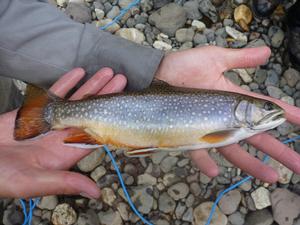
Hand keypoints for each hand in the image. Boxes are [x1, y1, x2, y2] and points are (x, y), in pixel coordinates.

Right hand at [0, 68, 126, 197]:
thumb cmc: (2, 176)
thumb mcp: (34, 182)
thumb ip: (65, 183)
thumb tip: (96, 193)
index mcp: (66, 152)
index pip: (96, 133)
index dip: (112, 118)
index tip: (124, 104)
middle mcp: (63, 135)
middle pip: (91, 112)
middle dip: (106, 96)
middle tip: (121, 80)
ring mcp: (51, 121)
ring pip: (76, 99)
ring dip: (91, 85)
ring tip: (107, 72)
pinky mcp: (36, 110)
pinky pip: (54, 93)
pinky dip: (67, 82)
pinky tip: (79, 72)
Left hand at [156, 46, 299, 181]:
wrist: (154, 74)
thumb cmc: (182, 66)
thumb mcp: (214, 58)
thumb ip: (239, 59)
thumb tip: (267, 52)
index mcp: (231, 99)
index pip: (263, 108)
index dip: (285, 114)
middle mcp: (222, 117)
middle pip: (255, 136)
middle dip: (279, 150)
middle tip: (298, 165)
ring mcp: (205, 128)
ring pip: (233, 149)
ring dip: (252, 164)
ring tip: (272, 177)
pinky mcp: (186, 134)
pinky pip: (198, 151)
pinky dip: (206, 162)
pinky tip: (216, 173)